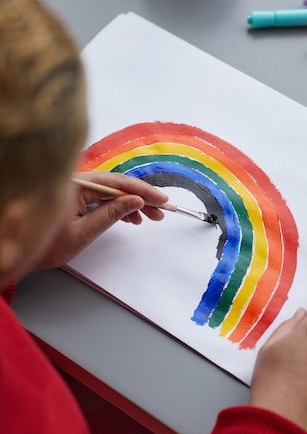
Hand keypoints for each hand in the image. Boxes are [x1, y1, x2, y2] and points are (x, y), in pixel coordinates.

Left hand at [35, 171, 168, 268]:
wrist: (18, 252)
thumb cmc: (44, 245)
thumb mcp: (83, 232)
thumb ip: (110, 214)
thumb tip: (135, 201)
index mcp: (75, 185)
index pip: (116, 182)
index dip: (142, 190)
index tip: (161, 200)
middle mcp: (76, 182)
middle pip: (115, 185)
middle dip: (140, 198)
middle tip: (161, 211)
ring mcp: (75, 189)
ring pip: (110, 191)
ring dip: (131, 203)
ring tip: (148, 218)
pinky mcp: (74, 197)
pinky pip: (101, 197)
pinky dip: (117, 207)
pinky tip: (130, 218)